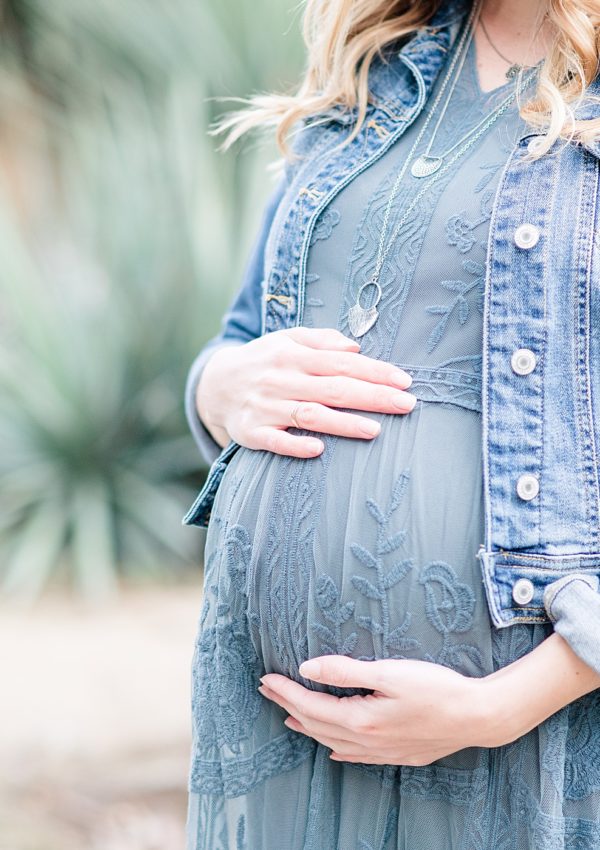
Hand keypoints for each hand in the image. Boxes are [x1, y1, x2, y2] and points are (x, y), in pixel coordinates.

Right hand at [196, 327, 415, 458]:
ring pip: (308, 414)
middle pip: (332, 387)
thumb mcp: (287, 339)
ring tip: (374, 430)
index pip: (341, 362)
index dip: (375, 371)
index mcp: (293, 354)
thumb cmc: (264, 361)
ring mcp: (265, 406)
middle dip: (372, 396)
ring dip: (342, 422)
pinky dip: (294, 444)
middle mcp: (280, 378)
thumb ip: (321, 340)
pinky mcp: (250, 432)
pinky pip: (274, 440)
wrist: (214, 384)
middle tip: (407, 405)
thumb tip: (355, 347)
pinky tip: (318, 450)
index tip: (405, 381)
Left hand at [259, 636, 599, 765]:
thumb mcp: (389, 672)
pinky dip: (338, 748)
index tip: (266, 678)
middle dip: (290, 705)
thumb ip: (346, 671)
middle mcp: (366, 741)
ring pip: (334, 741)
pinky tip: (334, 749)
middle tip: (268, 690)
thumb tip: (307, 668)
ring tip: (291, 716)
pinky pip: (357, 755)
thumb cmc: (436, 688)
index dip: (286, 691)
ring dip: (309, 727)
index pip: (311, 705)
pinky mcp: (398, 753)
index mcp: (361, 719)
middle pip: (317, 724)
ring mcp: (382, 751)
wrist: (477, 716)